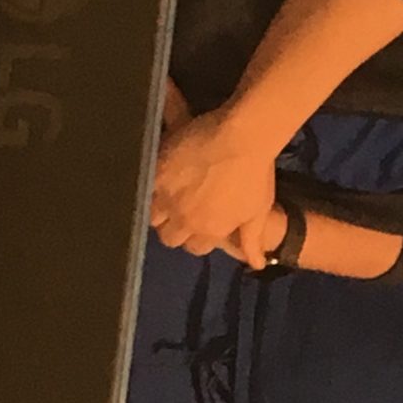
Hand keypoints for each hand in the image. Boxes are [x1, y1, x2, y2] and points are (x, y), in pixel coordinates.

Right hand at [150, 106, 279, 255]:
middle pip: (168, 236)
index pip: (193, 248)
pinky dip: (148, 185)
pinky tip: (155, 177)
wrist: (242, 137)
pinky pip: (144, 187)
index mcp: (209, 231)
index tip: (198, 225)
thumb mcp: (258, 212)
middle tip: (179, 211)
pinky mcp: (158, 171)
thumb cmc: (255, 175)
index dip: (195, 238)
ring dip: (158, 210)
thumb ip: (252, 242)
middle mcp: (185, 218)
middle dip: (174, 228)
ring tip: (166, 196)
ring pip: (152, 215)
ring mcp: (169, 196)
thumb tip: (256, 266)